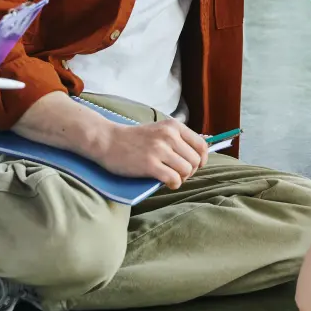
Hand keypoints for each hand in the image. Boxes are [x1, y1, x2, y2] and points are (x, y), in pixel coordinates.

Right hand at [92, 118, 208, 186]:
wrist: (108, 141)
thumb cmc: (134, 138)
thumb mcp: (159, 130)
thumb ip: (177, 138)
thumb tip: (200, 154)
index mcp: (173, 126)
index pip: (202, 145)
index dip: (202, 159)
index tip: (195, 165)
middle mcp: (169, 136)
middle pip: (195, 160)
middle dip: (191, 171)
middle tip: (179, 174)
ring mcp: (159, 150)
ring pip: (187, 170)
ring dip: (182, 178)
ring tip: (172, 178)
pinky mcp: (150, 164)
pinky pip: (174, 179)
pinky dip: (174, 184)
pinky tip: (167, 183)